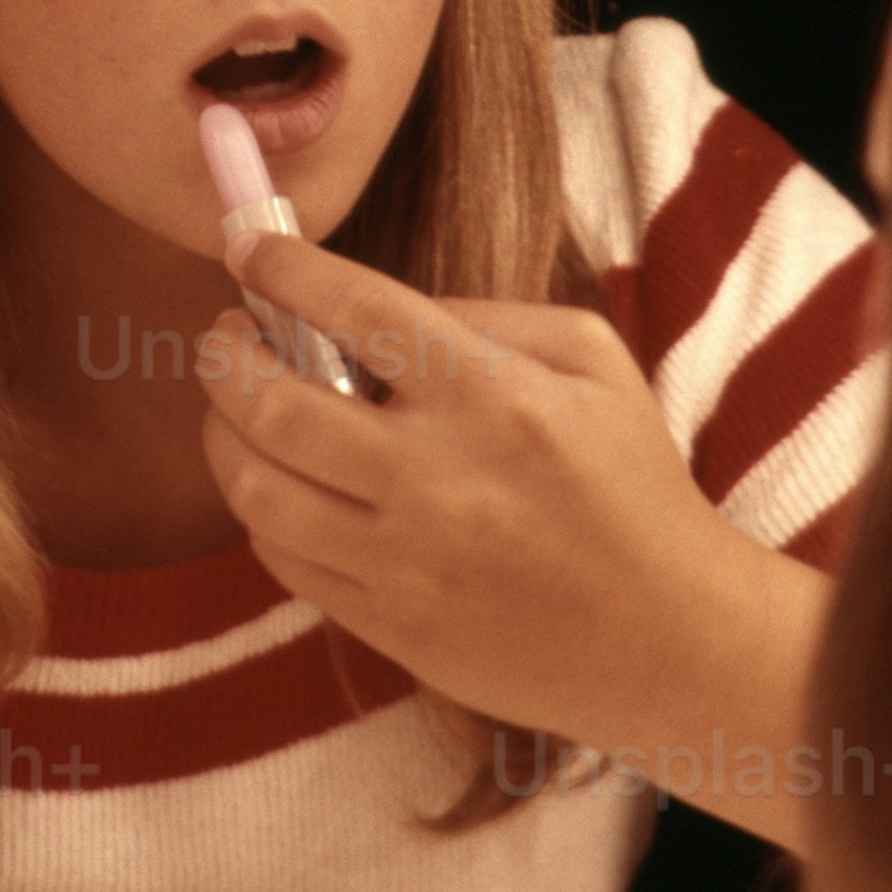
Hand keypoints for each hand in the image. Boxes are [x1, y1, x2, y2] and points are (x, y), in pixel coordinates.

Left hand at [198, 235, 827, 835]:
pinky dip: (264, 512)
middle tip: (228, 336)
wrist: (666, 637)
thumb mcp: (594, 363)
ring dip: (225, 437)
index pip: (353, 311)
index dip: (282, 270)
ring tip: (239, 412)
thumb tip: (373, 310)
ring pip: (257, 492)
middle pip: (271, 406)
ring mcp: (405, 562)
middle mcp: (436, 479)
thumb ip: (486, 316)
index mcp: (492, 397)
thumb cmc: (632, 486)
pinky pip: (283, 561)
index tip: (250, 253)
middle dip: (224, 356)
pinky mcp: (390, 626)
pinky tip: (285, 485)